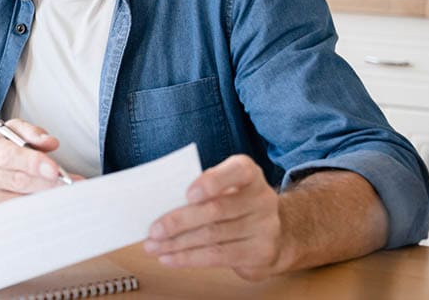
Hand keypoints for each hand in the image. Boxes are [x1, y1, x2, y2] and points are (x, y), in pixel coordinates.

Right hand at [0, 118, 78, 212]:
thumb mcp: (9, 132)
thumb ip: (31, 132)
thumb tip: (51, 143)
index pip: (9, 156)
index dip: (33, 163)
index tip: (55, 169)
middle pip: (19, 182)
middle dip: (49, 184)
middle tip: (73, 186)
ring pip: (20, 202)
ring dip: (46, 200)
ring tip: (67, 197)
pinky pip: (17, 217)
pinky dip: (37, 213)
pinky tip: (51, 209)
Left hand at [144, 154, 285, 280]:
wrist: (274, 234)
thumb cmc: (234, 204)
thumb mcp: (224, 188)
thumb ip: (200, 189)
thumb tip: (159, 203)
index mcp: (248, 173)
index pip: (237, 171)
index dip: (212, 182)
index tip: (188, 194)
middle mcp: (262, 198)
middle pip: (216, 210)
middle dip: (179, 221)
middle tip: (153, 230)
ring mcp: (265, 227)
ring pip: (212, 236)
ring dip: (177, 244)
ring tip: (154, 247)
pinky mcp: (260, 253)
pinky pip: (218, 256)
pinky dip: (189, 258)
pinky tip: (170, 258)